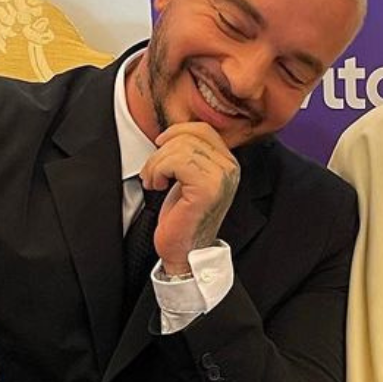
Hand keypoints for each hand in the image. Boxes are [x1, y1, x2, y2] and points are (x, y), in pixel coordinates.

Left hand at [140, 122, 239, 273]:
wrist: (185, 252)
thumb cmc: (183, 217)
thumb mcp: (188, 178)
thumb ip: (189, 155)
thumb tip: (172, 133)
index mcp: (228, 164)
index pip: (203, 129)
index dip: (177, 131)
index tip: (160, 145)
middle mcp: (230, 168)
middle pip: (189, 136)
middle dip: (161, 152)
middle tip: (152, 173)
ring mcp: (220, 178)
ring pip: (179, 148)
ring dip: (157, 164)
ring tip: (154, 181)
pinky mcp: (206, 189)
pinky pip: (176, 162)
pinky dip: (158, 171)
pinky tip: (158, 186)